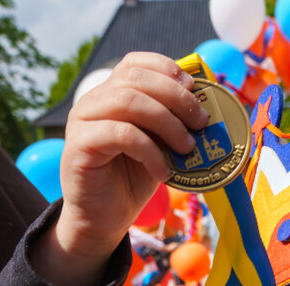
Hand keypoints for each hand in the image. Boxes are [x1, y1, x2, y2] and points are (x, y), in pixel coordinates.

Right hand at [41, 53, 208, 285]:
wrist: (104, 218)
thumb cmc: (133, 180)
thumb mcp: (160, 147)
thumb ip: (173, 125)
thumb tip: (208, 109)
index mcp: (113, 94)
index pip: (136, 63)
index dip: (167, 70)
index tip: (195, 89)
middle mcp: (94, 101)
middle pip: (136, 78)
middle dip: (177, 98)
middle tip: (202, 123)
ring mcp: (83, 120)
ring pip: (128, 101)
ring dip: (167, 123)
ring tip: (187, 148)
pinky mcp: (80, 145)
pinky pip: (120, 135)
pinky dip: (150, 151)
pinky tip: (164, 172)